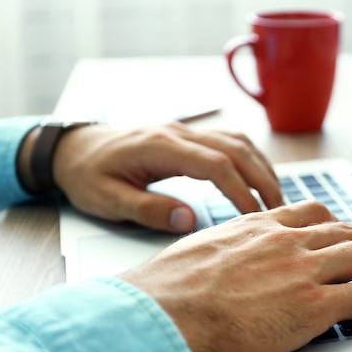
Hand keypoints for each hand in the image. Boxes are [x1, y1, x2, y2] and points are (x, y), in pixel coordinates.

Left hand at [53, 122, 282, 232]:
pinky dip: (250, 158)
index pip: (215, 165)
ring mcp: (185, 130)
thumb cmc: (87, 174)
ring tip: (274, 197)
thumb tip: (188, 221)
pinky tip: (257, 176)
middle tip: (278, 210)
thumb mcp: (106, 200)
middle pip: (236, 148)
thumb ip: (148, 209)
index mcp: (159, 146)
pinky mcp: (187, 136)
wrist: (73, 149)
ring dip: (260, 167)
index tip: (255, 217)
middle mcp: (178, 132)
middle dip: (262, 179)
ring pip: (237, 141)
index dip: (240, 190)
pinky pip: (229, 140)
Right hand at [119, 200, 351, 351]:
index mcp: (259, 227)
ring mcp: (304, 271)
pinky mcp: (315, 305)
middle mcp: (287, 242)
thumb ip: (228, 247)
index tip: (350, 227)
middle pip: (345, 232)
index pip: (312, 215)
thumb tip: (229, 256)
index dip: (339, 222)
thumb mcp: (201, 249)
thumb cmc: (171, 290)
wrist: (165, 316)